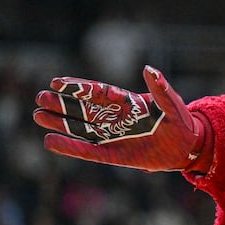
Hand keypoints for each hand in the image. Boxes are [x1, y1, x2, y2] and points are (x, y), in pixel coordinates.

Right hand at [34, 66, 208, 172]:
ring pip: (80, 128)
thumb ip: (160, 88)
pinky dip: (69, 146)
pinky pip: (87, 150)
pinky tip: (50, 141)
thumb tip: (149, 69)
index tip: (57, 82)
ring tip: (37, 115)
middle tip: (40, 97)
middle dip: (62, 104)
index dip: (77, 88)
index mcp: (126, 102)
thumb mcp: (172, 103)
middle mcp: (114, 118)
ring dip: (60, 122)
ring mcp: (112, 136)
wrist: (187, 147)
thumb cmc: (180, 121)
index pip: (97, 92)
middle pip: (83, 109)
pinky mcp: (113, 155)